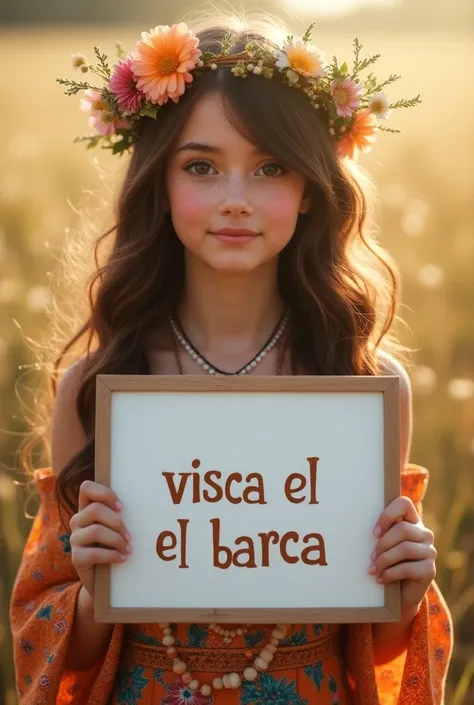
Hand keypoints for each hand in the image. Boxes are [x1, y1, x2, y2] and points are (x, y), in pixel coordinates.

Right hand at [69, 480, 131, 598]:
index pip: (86, 488)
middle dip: (117, 522)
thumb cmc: (114, 547)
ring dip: (117, 540)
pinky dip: (112, 556)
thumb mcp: (116, 528)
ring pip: (96, 531)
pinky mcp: (76, 558)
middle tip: (129, 536)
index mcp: (87, 509)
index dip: (104, 493)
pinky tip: (122, 558)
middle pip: (95, 510)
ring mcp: (74, 539)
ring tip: (128, 548)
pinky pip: (94, 553)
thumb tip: (148, 502)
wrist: (103, 579)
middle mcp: (78, 521)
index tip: (121, 507)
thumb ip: (120, 514)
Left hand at [368, 496, 436, 613]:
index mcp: (412, 522)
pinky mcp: (429, 570)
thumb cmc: (388, 564)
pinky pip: (407, 568)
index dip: (388, 514)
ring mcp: (430, 552)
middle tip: (371, 557)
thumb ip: (380, 533)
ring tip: (373, 569)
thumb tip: (361, 527)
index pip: (404, 504)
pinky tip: (381, 579)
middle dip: (382, 544)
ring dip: (384, 560)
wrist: (400, 594)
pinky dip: (390, 574)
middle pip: (402, 529)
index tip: (374, 532)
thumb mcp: (384, 546)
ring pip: (405, 548)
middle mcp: (425, 534)